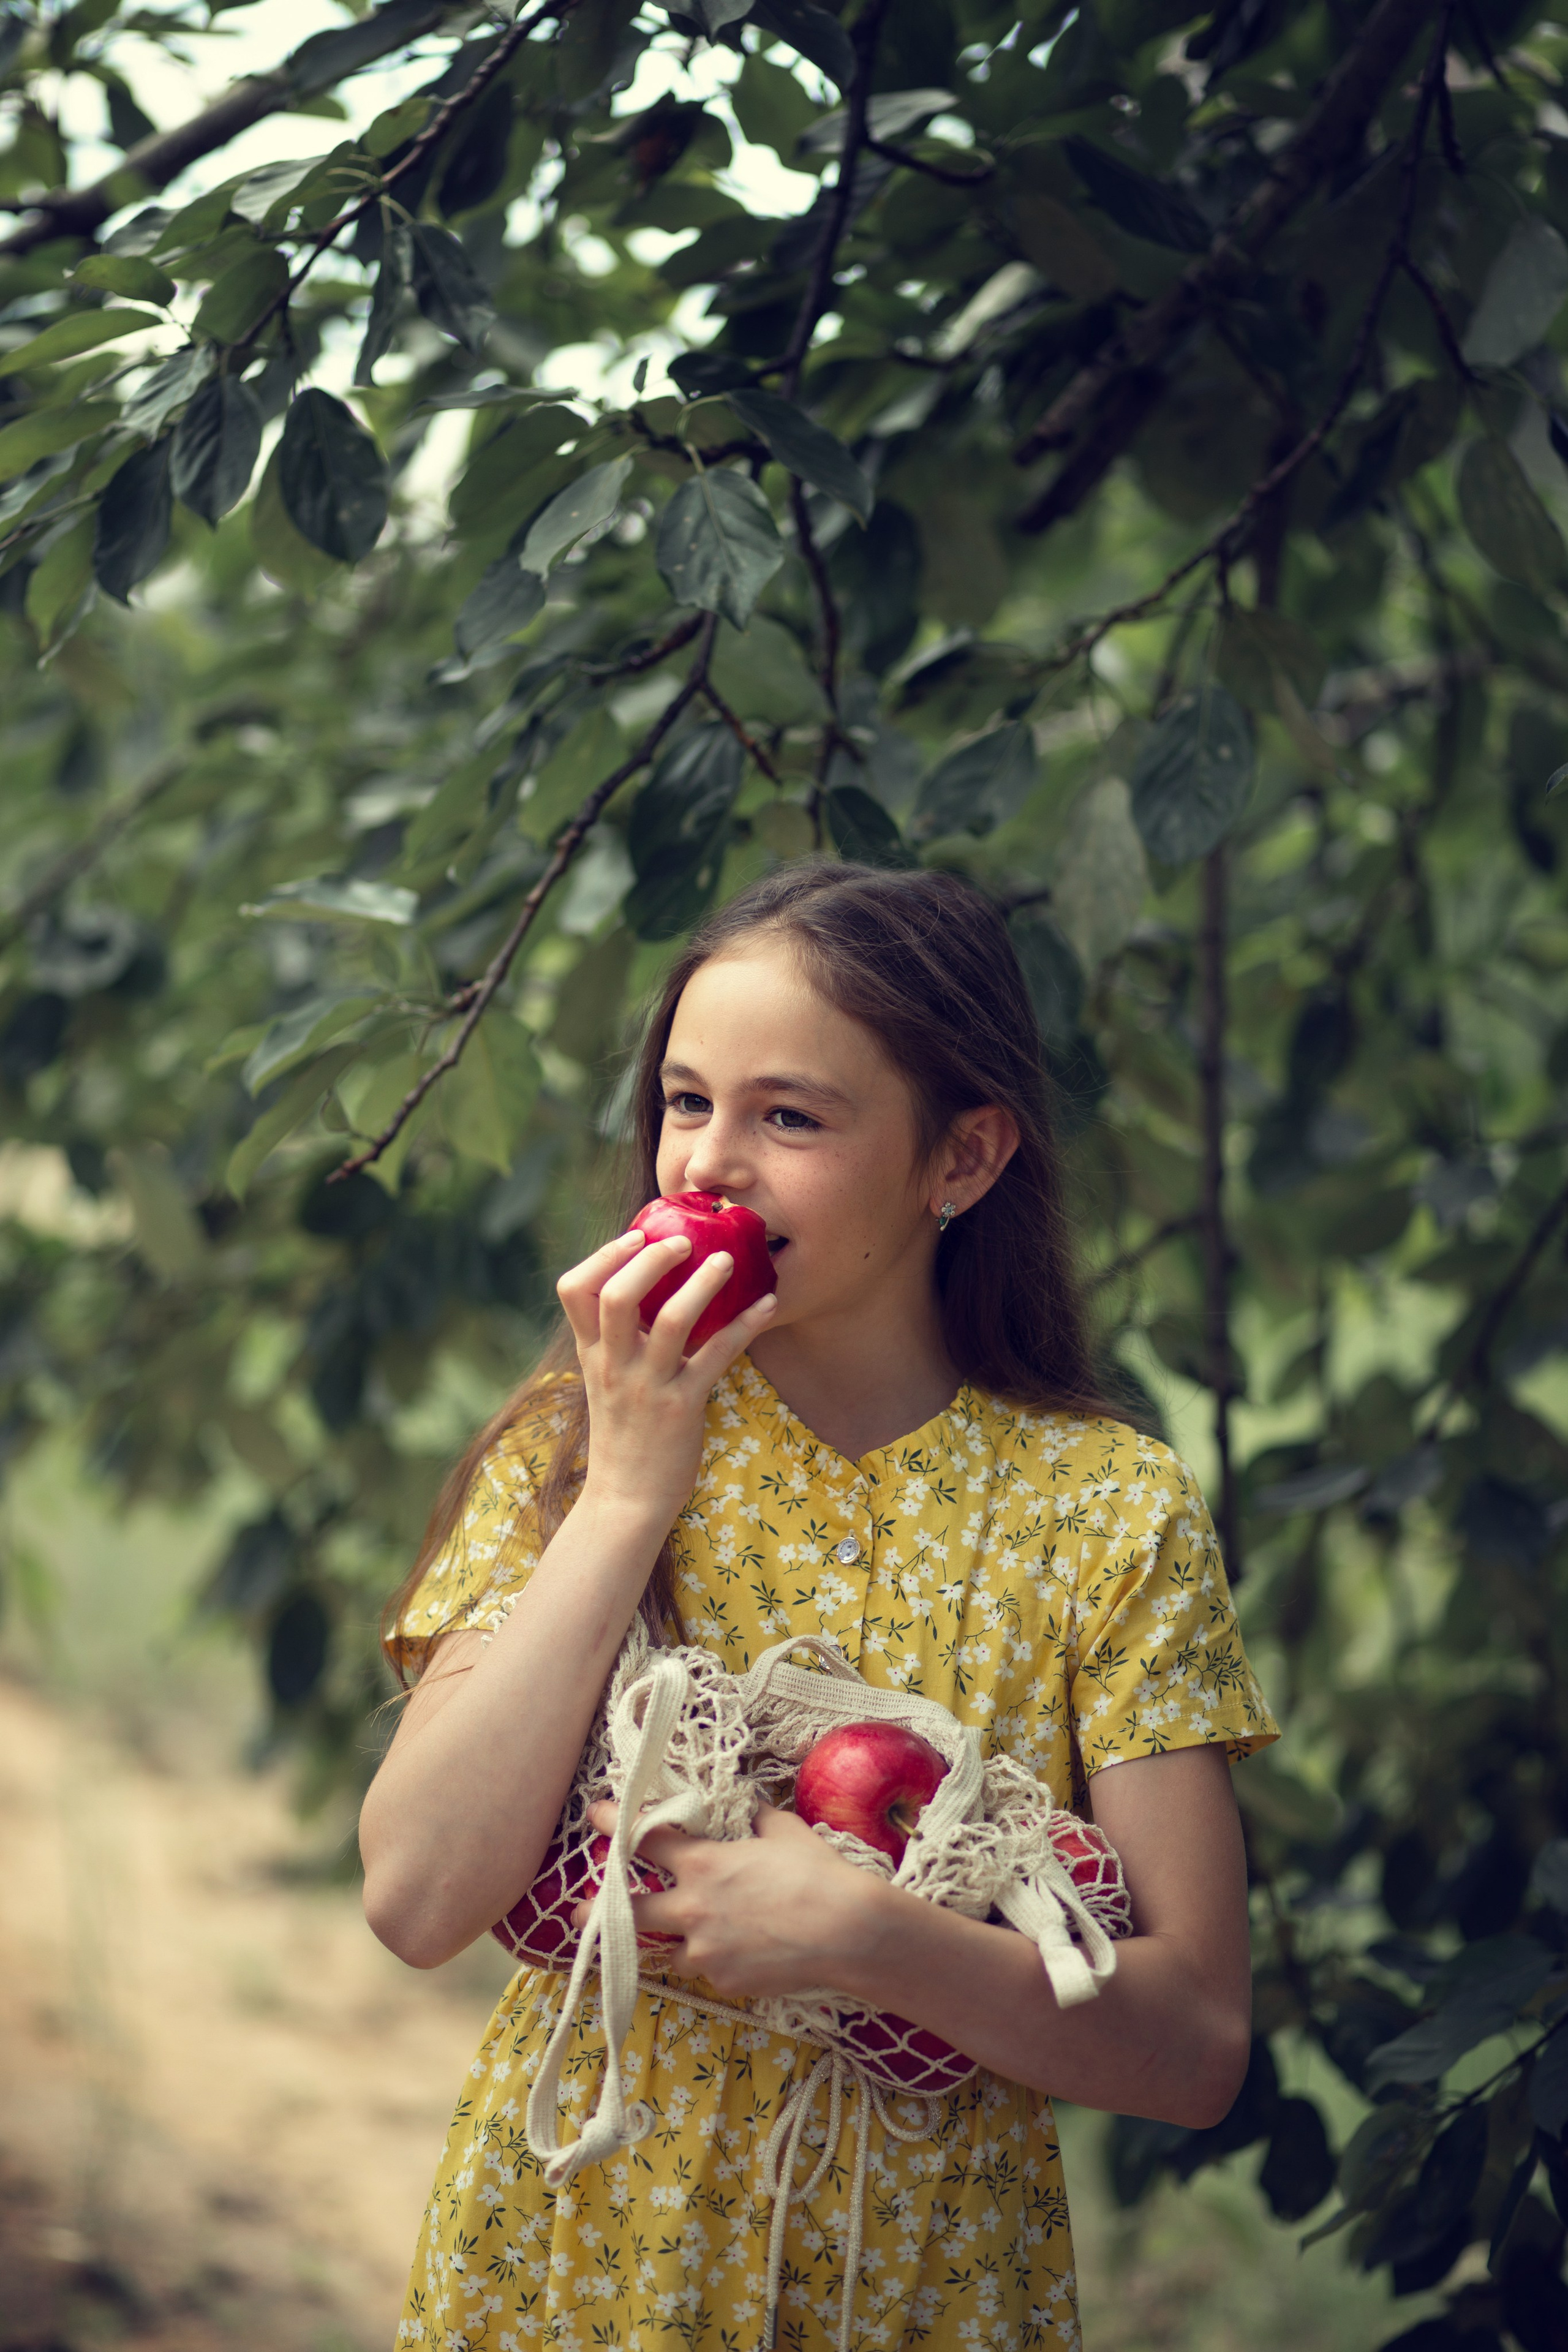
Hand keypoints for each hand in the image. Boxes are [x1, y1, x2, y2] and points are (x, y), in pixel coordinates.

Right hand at [557, 1229, 775, 1531]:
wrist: (625, 1500)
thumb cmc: (623, 1434)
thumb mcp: (604, 1381)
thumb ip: (615, 1339)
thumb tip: (643, 1287)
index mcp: (591, 1353)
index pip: (573, 1290)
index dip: (602, 1256)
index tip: (635, 1237)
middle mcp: (613, 1365)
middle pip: (617, 1295)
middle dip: (651, 1259)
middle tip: (684, 1242)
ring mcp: (647, 1387)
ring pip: (671, 1321)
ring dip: (703, 1283)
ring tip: (728, 1261)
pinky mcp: (681, 1407)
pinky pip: (717, 1357)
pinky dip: (746, 1325)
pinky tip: (769, 1305)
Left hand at [578, 1798, 883, 2000]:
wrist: (845, 1931)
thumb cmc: (816, 1873)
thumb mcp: (783, 1831)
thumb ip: (754, 1820)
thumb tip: (748, 1809)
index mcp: (702, 1864)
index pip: (645, 1840)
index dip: (615, 1824)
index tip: (594, 1816)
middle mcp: (692, 1908)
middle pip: (630, 1910)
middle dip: (597, 1911)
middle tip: (577, 1913)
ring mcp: (704, 1951)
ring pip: (668, 1949)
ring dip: (671, 1941)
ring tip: (679, 1940)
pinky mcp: (722, 1982)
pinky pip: (706, 1970)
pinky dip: (714, 1961)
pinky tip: (742, 1953)